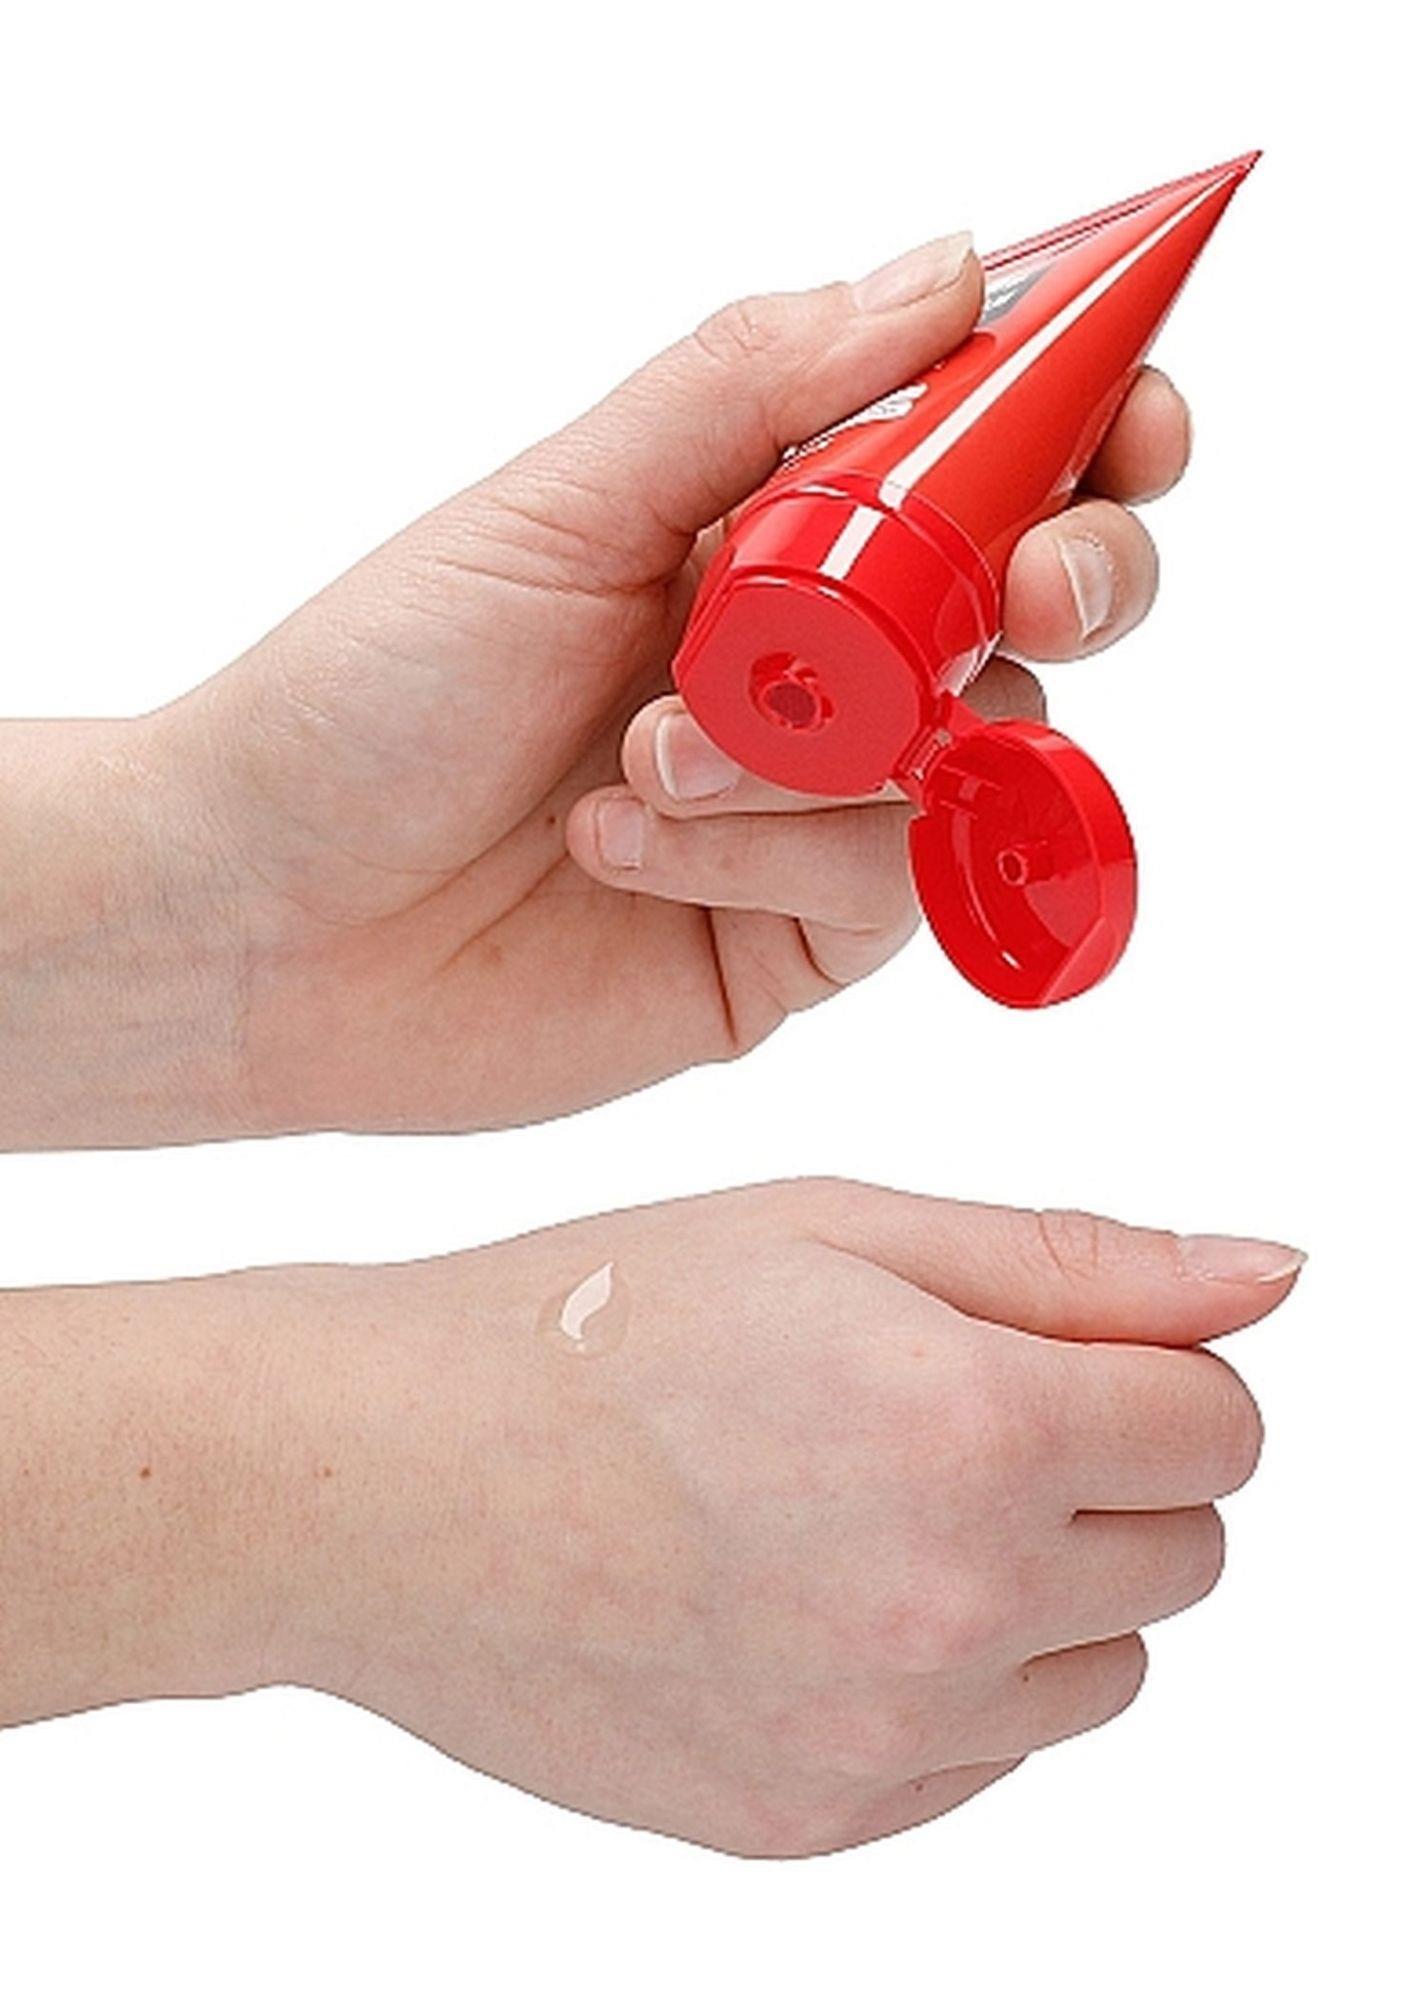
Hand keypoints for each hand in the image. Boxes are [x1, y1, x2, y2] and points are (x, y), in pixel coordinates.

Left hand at [0, 234, 1189, 1145]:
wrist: (262, 921)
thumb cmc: (368, 694)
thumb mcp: (555, 506)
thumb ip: (753, 388)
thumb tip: (952, 267)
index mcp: (761, 521)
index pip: (984, 457)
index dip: (1088, 431)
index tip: (1132, 427)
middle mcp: (814, 658)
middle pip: (1039, 605)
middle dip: (1065, 586)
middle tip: (1024, 598)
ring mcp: (818, 806)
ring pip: (970, 758)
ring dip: (822, 754)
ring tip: (642, 763)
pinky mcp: (798, 938)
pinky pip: (889, 887)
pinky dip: (766, 860)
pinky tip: (622, 848)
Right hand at [2, 1183, 1296, 1853]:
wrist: (388, 1480)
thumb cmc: (589, 1324)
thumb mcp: (837, 1227)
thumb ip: (1079, 1262)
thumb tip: (1268, 1275)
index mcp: (972, 1428)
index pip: (1223, 1422)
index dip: (1158, 1366)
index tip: (1069, 1348)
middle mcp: (952, 1606)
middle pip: (1190, 1551)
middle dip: (1115, 1468)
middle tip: (957, 1410)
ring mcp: (887, 1737)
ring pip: (1107, 1669)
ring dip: (1047, 1584)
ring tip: (879, 1501)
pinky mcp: (818, 1824)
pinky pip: (985, 1759)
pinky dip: (951, 1678)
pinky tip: (818, 1593)